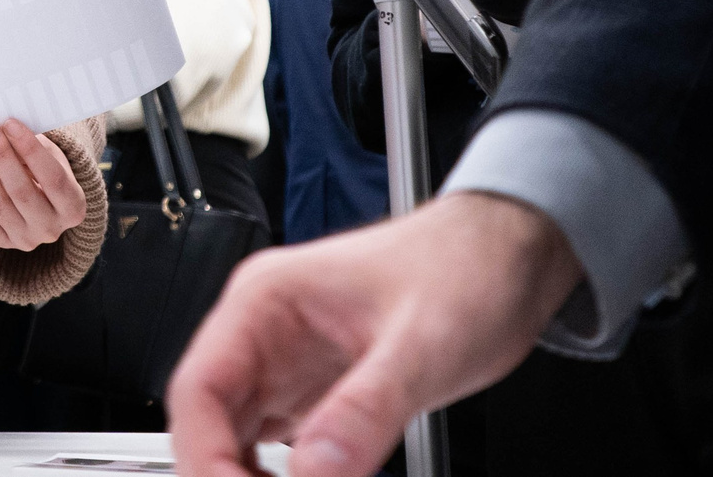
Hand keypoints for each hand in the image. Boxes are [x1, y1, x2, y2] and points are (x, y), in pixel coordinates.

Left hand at [0, 118, 87, 250]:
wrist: (42, 204)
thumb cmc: (47, 171)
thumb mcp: (51, 157)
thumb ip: (32, 146)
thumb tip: (2, 129)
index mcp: (73, 206)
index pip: (52, 177)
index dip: (30, 149)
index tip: (10, 123)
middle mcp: (51, 228)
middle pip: (21, 190)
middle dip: (0, 154)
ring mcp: (26, 239)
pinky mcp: (3, 242)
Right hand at [165, 193, 582, 476]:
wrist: (511, 257)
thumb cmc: (467, 268)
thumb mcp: (421, 344)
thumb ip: (366, 409)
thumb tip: (315, 471)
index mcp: (266, 300)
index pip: (200, 389)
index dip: (204, 455)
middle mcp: (264, 332)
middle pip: (211, 423)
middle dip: (228, 474)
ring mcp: (287, 365)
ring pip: (239, 442)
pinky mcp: (317, 394)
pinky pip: (280, 450)